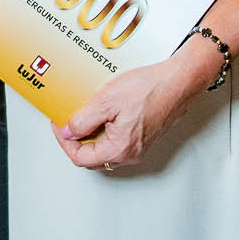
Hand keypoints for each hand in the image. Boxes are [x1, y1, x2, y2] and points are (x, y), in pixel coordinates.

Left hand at [52, 35, 223, 170]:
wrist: (179, 81)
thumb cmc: (150, 89)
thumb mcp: (106, 101)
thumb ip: (83, 120)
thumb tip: (68, 132)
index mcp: (118, 149)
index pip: (81, 158)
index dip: (65, 141)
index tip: (59, 125)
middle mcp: (130, 154)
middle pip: (92, 157)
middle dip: (76, 139)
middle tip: (68, 120)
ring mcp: (138, 147)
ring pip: (105, 148)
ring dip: (91, 133)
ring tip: (86, 112)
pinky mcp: (143, 137)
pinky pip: (117, 139)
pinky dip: (105, 128)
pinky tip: (104, 110)